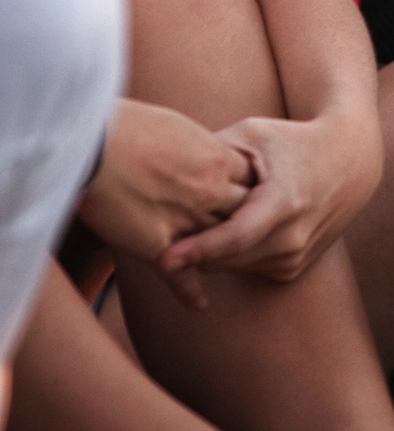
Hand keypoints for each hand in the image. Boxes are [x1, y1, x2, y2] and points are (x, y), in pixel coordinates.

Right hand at [78, 99, 254, 305]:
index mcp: (218, 159)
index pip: (256, 183)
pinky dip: (191, 293)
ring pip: (220, 247)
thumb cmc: (129, 126)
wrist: (95, 144)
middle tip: (259, 241)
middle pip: (245, 216)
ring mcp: (186, 220)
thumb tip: (204, 151)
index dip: (259, 196)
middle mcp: (209, 192)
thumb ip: (199, 146)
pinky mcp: (157, 244)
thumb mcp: (179, 128)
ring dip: (225, 259)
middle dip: (252, 228)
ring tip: (230, 269)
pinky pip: (182, 276)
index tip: (262, 204)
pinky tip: (199, 304)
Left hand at [160, 110, 380, 285]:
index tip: (163, 261)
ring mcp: (296, 256)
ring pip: (231, 268)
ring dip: (209, 254)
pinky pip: (246, 270)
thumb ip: (210, 155)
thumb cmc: (293, 141)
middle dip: (191, 251)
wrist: (351, 161)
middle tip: (162, 234)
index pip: (236, 236)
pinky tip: (230, 230)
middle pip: (225, 259)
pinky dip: (231, 256)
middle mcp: (294, 236)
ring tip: (197, 225)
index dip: (199, 250)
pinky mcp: (294, 268)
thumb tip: (163, 169)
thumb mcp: (254, 134)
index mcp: (285, 200)